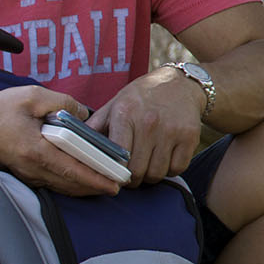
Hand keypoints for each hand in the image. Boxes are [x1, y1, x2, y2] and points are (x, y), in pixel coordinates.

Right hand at [0, 86, 121, 195]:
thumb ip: (63, 103)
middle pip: (72, 185)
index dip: (96, 178)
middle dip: (96, 186)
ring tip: (106, 182)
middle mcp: (33, 168)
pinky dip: (71, 183)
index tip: (116, 183)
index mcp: (36, 150)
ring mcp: (28, 174)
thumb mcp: (33, 96)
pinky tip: (83, 178)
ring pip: (63, 187)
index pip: (73, 170)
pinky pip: (54, 183)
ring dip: (85, 187)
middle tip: (119, 183)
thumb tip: (83, 115)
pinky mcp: (26, 174)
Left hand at [89, 68, 205, 185]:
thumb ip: (95, 126)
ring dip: (149, 177)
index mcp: (125, 114)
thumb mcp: (114, 104)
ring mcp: (172, 131)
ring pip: (158, 173)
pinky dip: (169, 170)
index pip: (117, 156)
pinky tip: (162, 160)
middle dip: (131, 180)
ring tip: (145, 168)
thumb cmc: (141, 97)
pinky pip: (177, 168)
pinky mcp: (190, 137)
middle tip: (128, 176)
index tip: (112, 174)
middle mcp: (149, 123)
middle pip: (137, 171)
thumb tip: (73, 145)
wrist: (180, 84)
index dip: (113, 171)